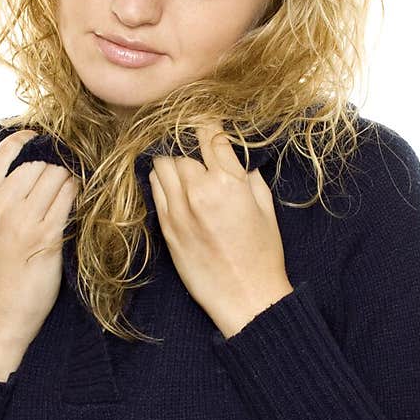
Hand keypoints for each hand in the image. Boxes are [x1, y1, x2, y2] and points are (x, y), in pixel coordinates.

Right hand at [0, 129, 78, 360]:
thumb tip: (21, 163)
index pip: (6, 152)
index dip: (29, 141)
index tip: (43, 140)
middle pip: (37, 165)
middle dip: (53, 169)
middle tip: (62, 180)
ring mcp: (20, 220)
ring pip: (56, 177)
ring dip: (69, 181)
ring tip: (69, 193)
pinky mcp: (46, 236)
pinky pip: (69, 198)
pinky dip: (78, 195)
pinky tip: (80, 201)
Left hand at [149, 118, 293, 337]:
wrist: (245, 297)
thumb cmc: (263, 255)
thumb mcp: (265, 208)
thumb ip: (249, 177)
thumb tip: (236, 159)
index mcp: (227, 182)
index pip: (209, 134)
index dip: (207, 122)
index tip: (207, 121)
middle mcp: (198, 191)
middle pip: (179, 146)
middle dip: (186, 140)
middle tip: (191, 140)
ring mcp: (177, 209)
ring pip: (161, 164)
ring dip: (170, 157)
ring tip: (180, 159)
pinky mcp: (166, 227)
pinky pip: (154, 189)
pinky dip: (161, 179)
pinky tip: (172, 181)